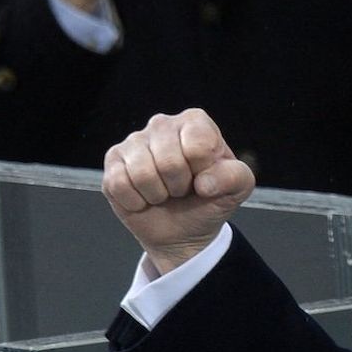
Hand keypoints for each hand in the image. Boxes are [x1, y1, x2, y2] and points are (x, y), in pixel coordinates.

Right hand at [102, 109, 255, 273]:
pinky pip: (118, 184)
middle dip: (179, 186)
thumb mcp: (238, 188)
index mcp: (195, 122)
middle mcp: (162, 124)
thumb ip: (235, 177)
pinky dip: (135, 201)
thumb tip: (204, 183)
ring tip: (165, 192)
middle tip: (182, 188)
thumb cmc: (210, 200)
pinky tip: (144, 197)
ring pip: (141, 173)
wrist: (183, 229)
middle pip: (168, 161)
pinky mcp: (113, 161)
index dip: (202, 171)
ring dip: (157, 195)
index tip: (204, 177)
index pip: (198, 146)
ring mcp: (134, 141)